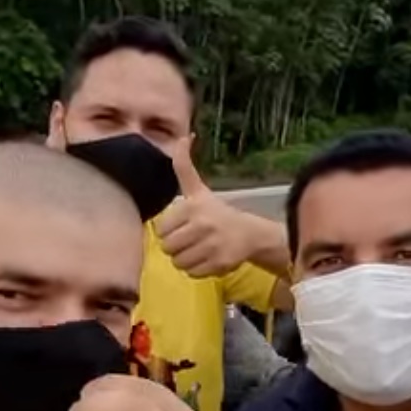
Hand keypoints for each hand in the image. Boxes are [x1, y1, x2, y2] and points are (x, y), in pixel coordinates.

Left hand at [155, 137, 252, 277]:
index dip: (169, 230)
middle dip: (176, 246)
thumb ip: (184, 166)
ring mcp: (212, 246)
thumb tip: (182, 137)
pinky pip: (192, 274)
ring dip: (185, 260)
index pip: (161, 230)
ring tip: (197, 250)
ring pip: (178, 263)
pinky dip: (197, 270)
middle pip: (168, 248)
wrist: (250, 234)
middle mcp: (203, 225)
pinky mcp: (219, 264)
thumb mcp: (198, 189)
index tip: (182, 226)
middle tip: (189, 240)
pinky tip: (206, 259)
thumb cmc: (217, 212)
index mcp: (193, 207)